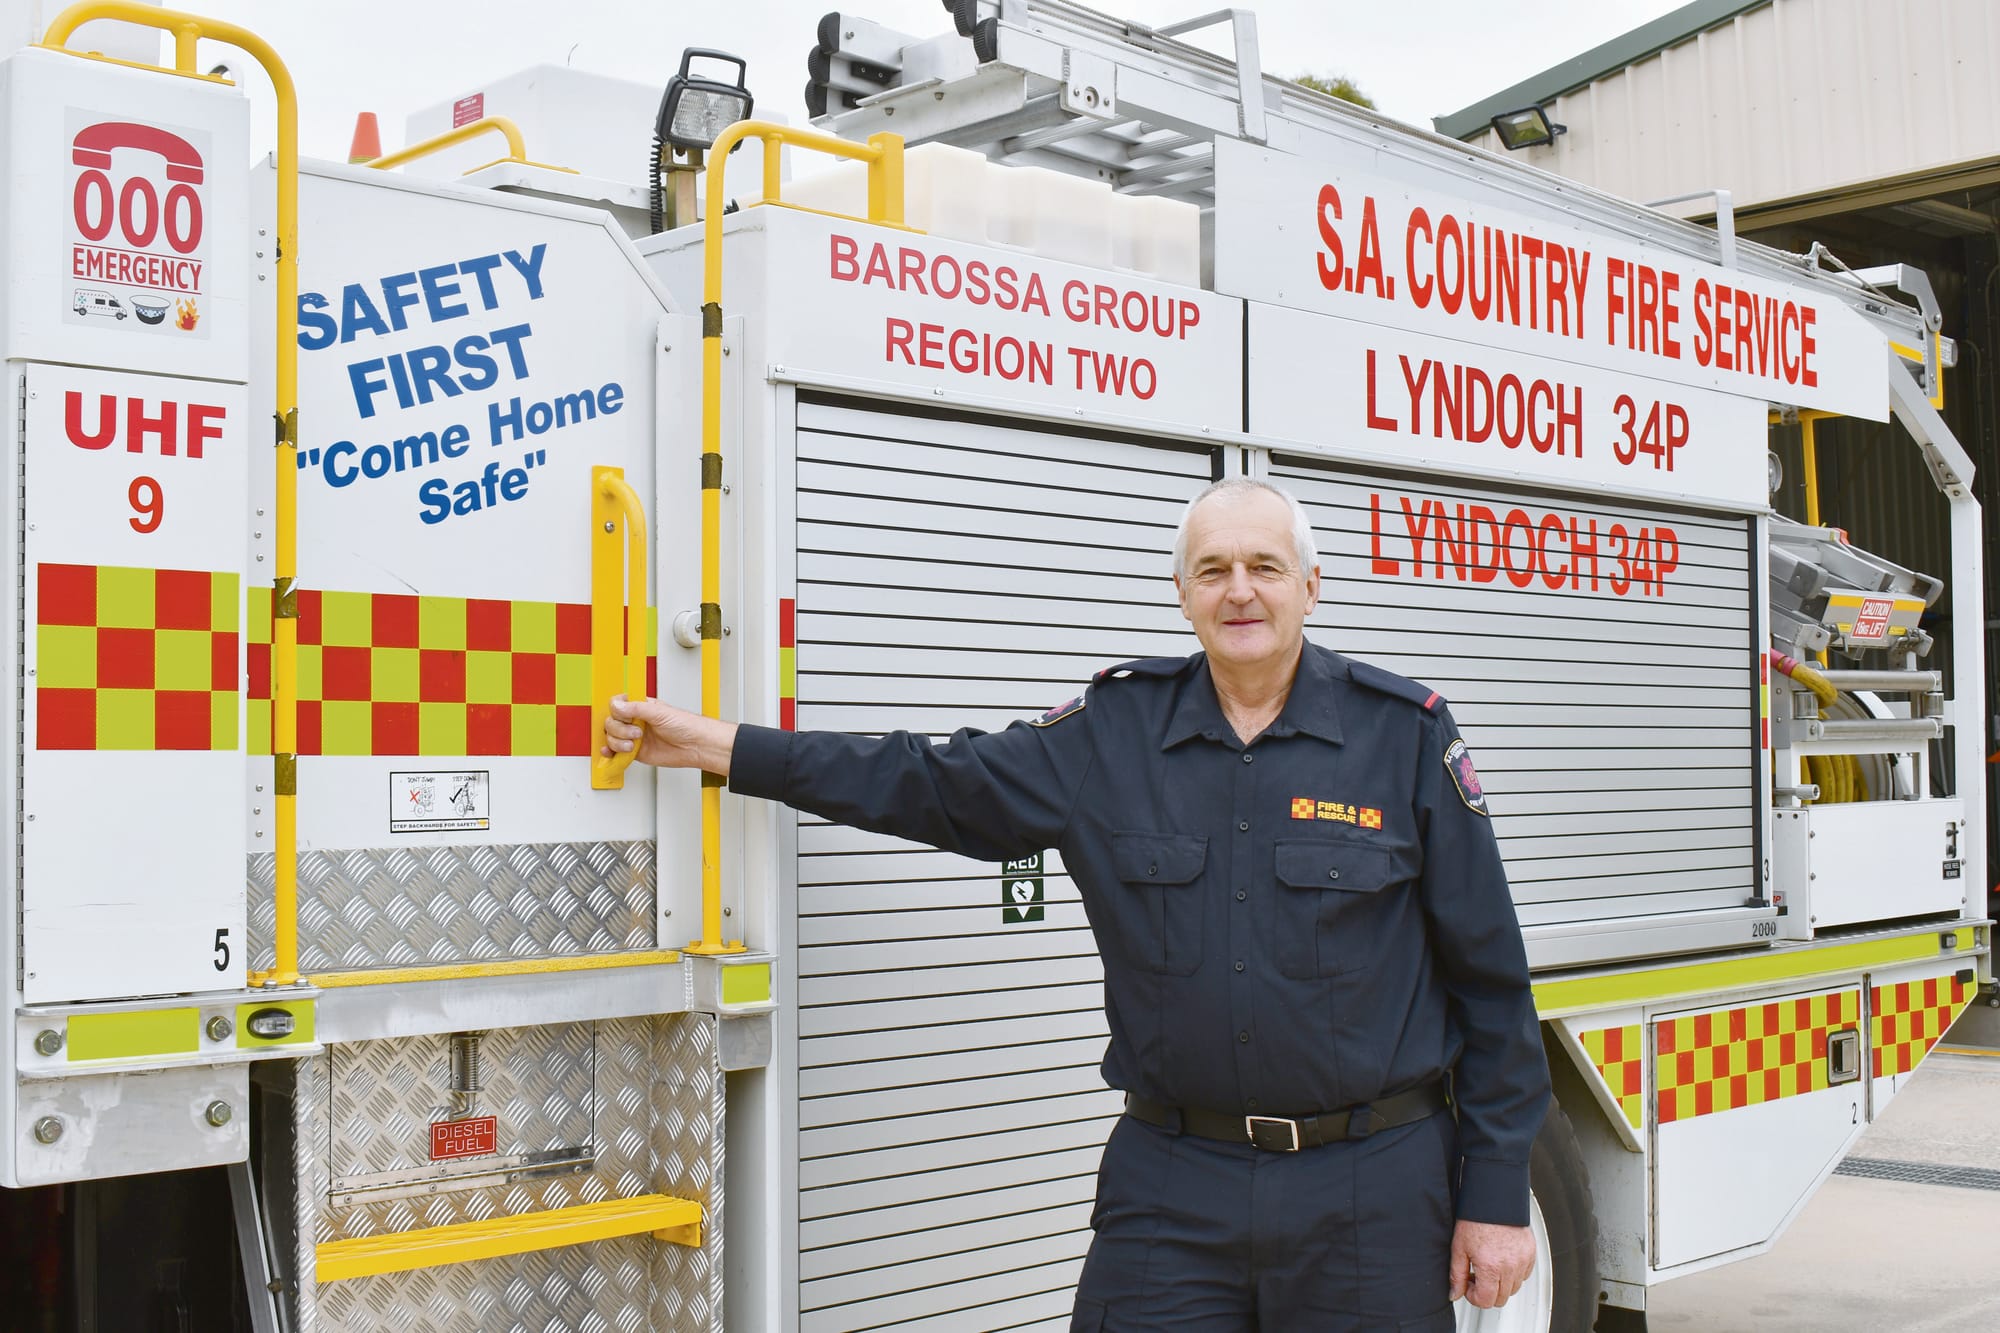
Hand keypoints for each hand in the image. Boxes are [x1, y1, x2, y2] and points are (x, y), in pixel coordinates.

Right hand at [602, 695, 737, 773]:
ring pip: (611, 737)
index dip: (616, 711)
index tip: (624, 716)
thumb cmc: (686, 726)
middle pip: (611, 722)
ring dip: (618, 742)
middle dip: (620, 730)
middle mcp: (635, 721)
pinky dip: (611, 753)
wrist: (695, 746)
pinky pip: (616, 752)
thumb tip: (617, 706)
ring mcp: (633, 737)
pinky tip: (612, 752)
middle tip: (637, 733)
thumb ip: (637, 708)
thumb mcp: (660, 712)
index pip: (617, 704)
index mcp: (640, 706)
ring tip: (633, 745)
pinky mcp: (634, 752)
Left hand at [1449, 1218, 1534, 1308]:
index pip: (1486, 1301)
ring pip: (1514, 1289)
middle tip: (1477, 1275)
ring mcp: (1523, 1261)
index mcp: (1490, 1267)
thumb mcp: (1459, 1247)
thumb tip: (1455, 1293)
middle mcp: (1510, 1267)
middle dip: (1487, 1292)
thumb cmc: (1475, 1219)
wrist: (1494, 1199)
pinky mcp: (1531, 1254)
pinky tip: (1501, 1260)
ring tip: (1489, 1266)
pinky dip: (1513, 1274)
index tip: (1468, 1285)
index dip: (1473, 1296)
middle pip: (1501, 1299)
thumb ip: (1456, 1275)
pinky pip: (1524, 1275)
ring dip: (1500, 1284)